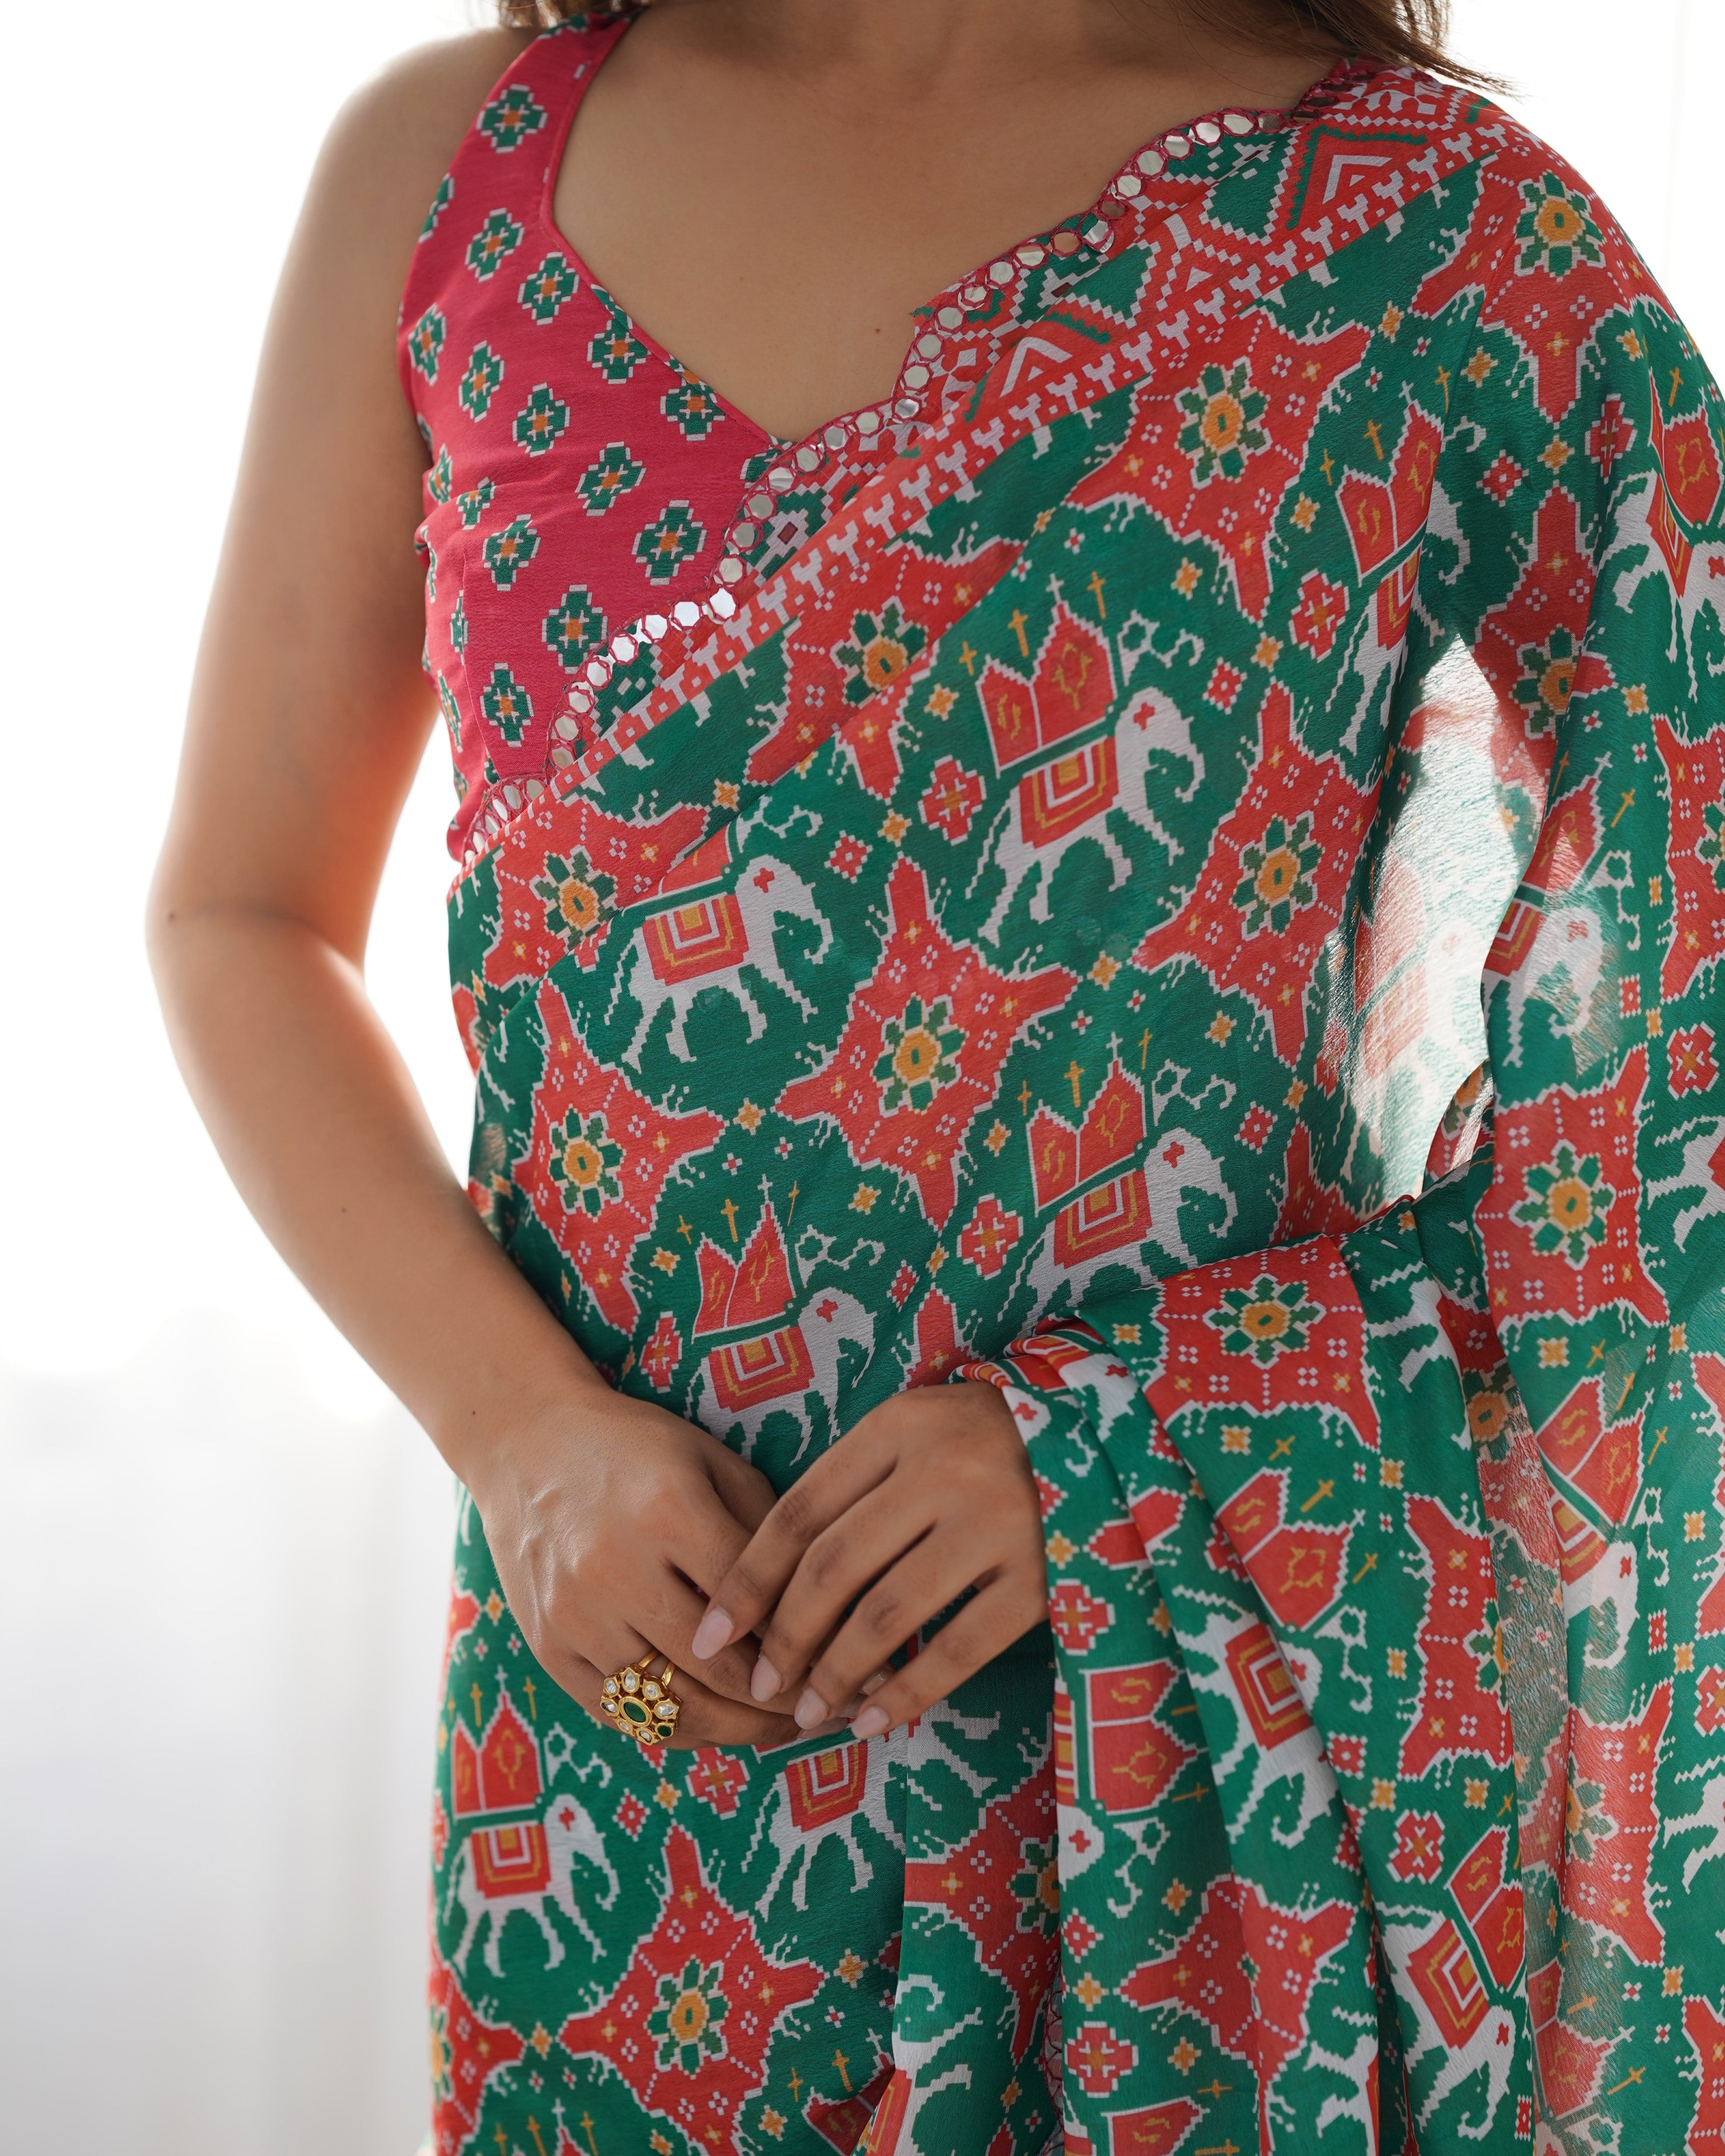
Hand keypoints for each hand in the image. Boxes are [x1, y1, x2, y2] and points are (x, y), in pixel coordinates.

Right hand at [470, 1387, 818, 1748]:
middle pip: (719, 1669)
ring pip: (671, 1707)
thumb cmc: (637, 1450)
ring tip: (784, 1729)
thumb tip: (830, 1604)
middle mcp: (615, 1568)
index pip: (757, 1604)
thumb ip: (767, 1529)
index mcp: (667, 1510)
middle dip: (786, 1703)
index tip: (855, 1668)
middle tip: (830, 1710)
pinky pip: (621, 1715)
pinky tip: (719, 1724)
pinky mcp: (548, 1648)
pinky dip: (676, 1730)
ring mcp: (575, 1616)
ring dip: (738, 1730)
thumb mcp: (712, 1462)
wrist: (526, 1445)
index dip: (813, 1644)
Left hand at [688, 1380, 1045, 1739]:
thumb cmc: (988, 1442)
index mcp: (901, 1426)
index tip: (713, 1633)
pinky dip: (906, 1692)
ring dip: (835, 1673)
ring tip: (807, 1711)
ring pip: (886, 1614)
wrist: (1109, 1439)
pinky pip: (957, 1649)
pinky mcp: (1040, 1576)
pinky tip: (874, 1722)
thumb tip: (773, 1586)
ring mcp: (996, 1521)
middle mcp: (944, 1467)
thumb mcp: (918, 1434)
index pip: (801, 1511)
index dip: (749, 1580)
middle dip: (785, 1636)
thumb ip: (856, 1487)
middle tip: (761, 1684)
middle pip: (834, 1566)